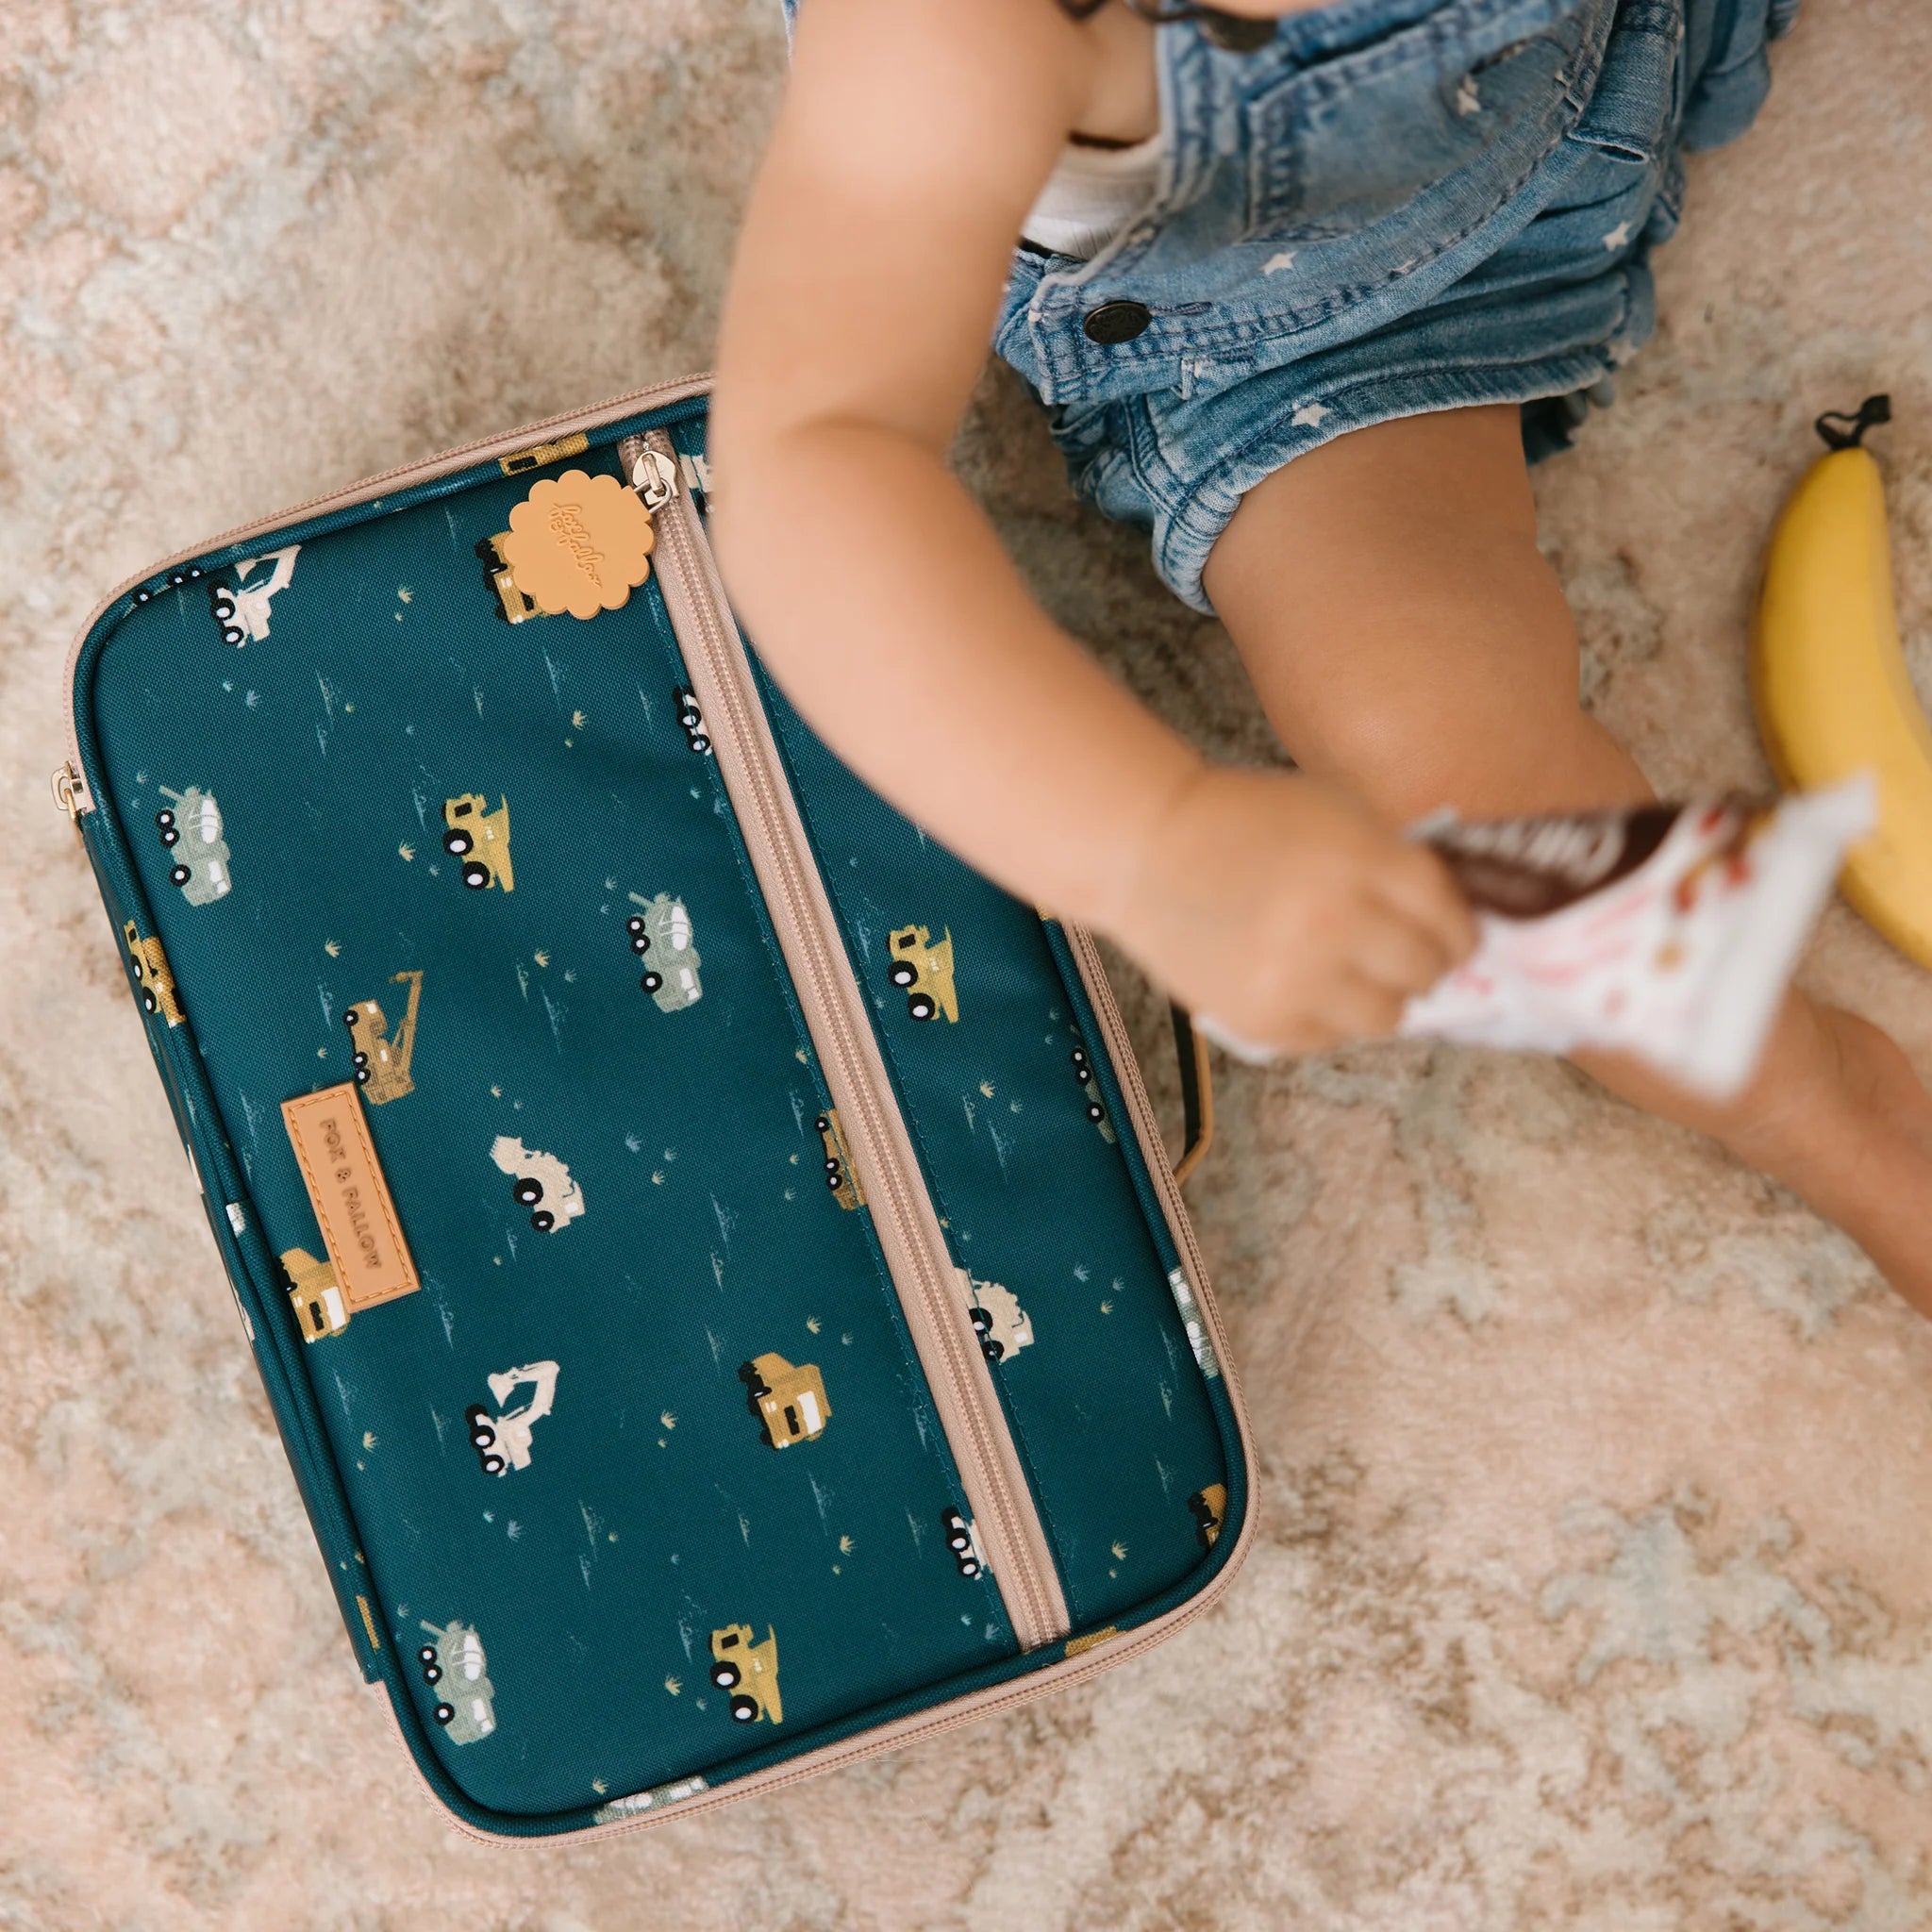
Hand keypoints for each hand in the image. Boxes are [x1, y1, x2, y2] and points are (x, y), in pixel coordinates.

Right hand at [1112, 765, 1476, 1053]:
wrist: (1147, 851)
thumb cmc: (1245, 823)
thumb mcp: (1334, 812)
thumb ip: (1395, 860)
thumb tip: (1453, 917)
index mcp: (1360, 861)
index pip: (1449, 916)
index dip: (1459, 928)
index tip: (1452, 935)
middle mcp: (1333, 925)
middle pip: (1425, 970)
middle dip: (1423, 962)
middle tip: (1401, 954)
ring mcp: (1295, 981)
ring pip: (1387, 1017)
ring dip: (1380, 996)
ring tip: (1350, 974)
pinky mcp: (1260, 1022)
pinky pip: (1330, 1038)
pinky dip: (1326, 1016)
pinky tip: (1300, 982)